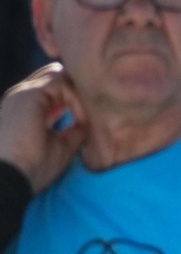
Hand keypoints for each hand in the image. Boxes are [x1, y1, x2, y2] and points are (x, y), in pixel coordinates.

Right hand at [0, 63, 88, 192]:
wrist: (12, 176)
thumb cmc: (33, 167)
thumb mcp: (61, 147)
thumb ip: (74, 131)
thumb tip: (90, 122)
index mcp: (27, 109)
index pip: (55, 90)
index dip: (77, 99)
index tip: (90, 120)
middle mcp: (23, 97)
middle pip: (57, 78)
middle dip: (79, 92)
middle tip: (95, 113)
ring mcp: (24, 93)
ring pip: (61, 77)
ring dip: (80, 96)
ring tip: (88, 120)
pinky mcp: (28, 94)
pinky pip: (61, 83)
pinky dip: (76, 99)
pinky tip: (81, 119)